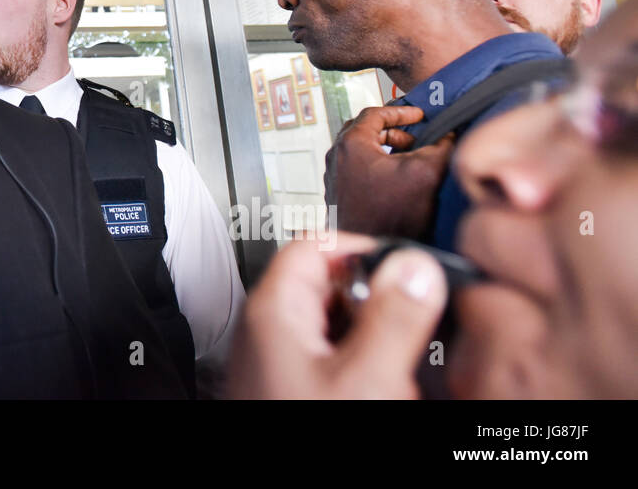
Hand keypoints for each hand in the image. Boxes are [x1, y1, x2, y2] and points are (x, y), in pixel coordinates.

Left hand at [227, 234, 447, 398]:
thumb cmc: (307, 442)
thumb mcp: (368, 377)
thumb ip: (394, 317)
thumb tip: (416, 267)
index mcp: (275, 311)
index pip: (314, 245)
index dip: (363, 246)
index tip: (407, 263)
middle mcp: (270, 332)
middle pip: (329, 286)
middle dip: (378, 298)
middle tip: (418, 313)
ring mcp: (279, 365)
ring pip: (336, 329)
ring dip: (376, 336)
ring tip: (407, 358)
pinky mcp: (292, 393)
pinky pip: (334, 363)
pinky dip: (364, 367)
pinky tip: (389, 388)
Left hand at [327, 105, 454, 237]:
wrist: (370, 255)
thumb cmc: (390, 217)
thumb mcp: (425, 173)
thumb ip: (440, 147)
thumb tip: (450, 136)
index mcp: (351, 145)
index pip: (374, 113)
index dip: (400, 111)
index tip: (418, 115)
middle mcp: (336, 159)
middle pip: (363, 131)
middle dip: (392, 130)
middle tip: (414, 135)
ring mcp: (334, 178)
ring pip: (360, 151)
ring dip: (385, 149)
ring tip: (410, 158)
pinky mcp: (338, 196)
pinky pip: (357, 170)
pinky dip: (377, 166)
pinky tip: (398, 180)